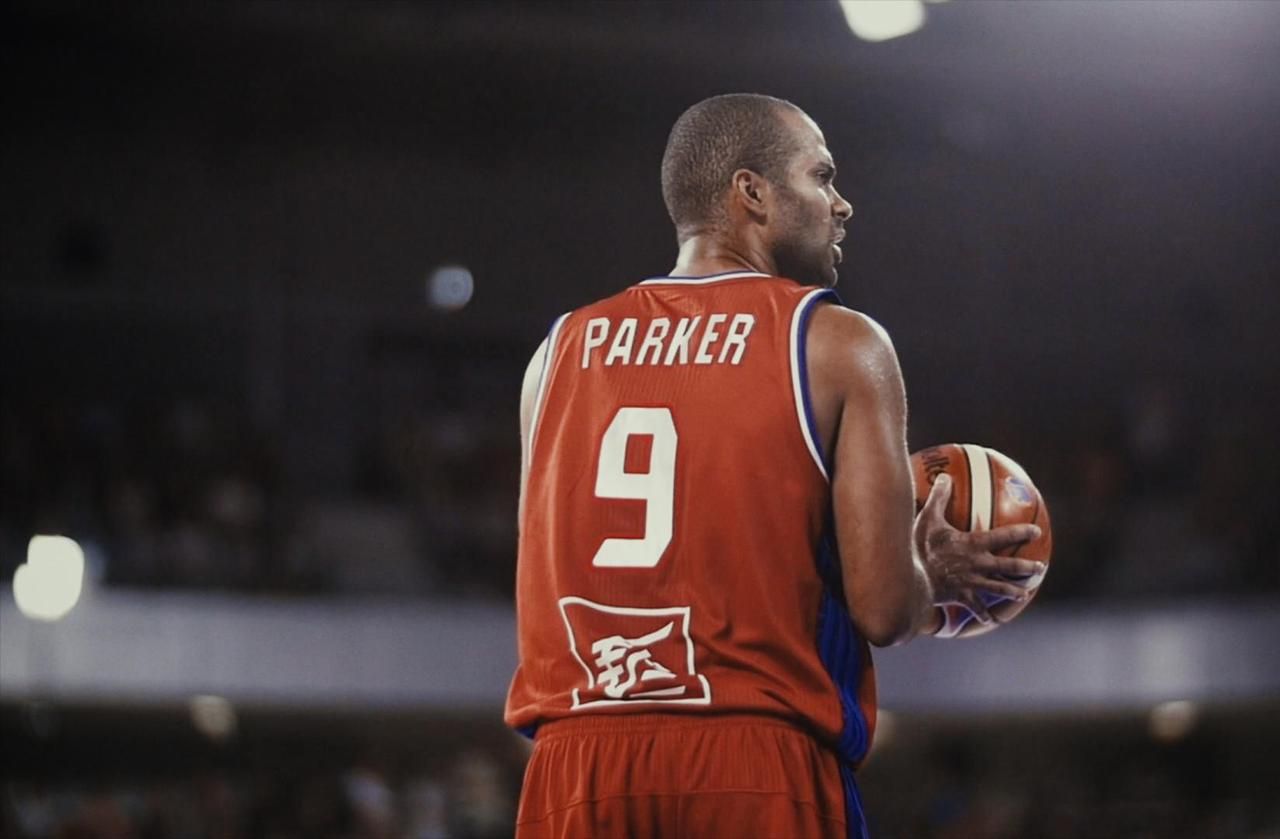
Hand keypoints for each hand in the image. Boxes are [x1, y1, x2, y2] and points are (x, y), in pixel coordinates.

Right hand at [913, 474, 1045, 625]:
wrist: (913, 578)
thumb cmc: (921, 547)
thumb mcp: (928, 518)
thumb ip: (939, 498)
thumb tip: (945, 476)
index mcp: (974, 545)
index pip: (1004, 536)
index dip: (1022, 532)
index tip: (1036, 531)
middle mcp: (978, 565)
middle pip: (1008, 566)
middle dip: (1026, 567)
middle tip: (1040, 567)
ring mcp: (972, 583)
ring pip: (998, 588)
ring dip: (1012, 591)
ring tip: (1024, 593)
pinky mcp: (962, 597)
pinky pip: (975, 608)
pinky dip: (983, 613)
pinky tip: (989, 619)